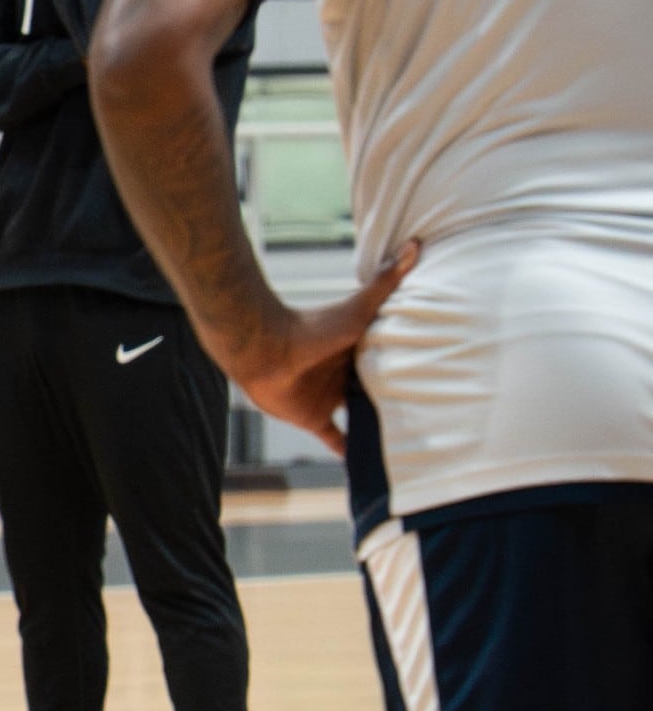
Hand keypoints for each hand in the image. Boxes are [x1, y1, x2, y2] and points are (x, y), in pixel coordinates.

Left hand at [227, 245, 418, 456]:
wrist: (264, 350)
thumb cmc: (314, 326)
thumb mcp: (360, 307)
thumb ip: (387, 281)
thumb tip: (417, 243)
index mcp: (361, 351)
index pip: (394, 362)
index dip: (415, 369)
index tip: (446, 377)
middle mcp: (348, 375)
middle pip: (380, 390)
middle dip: (401, 401)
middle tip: (438, 418)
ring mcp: (331, 397)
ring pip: (362, 416)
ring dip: (380, 427)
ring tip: (414, 445)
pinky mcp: (314, 418)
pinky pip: (336, 439)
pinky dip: (349, 452)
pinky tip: (368, 467)